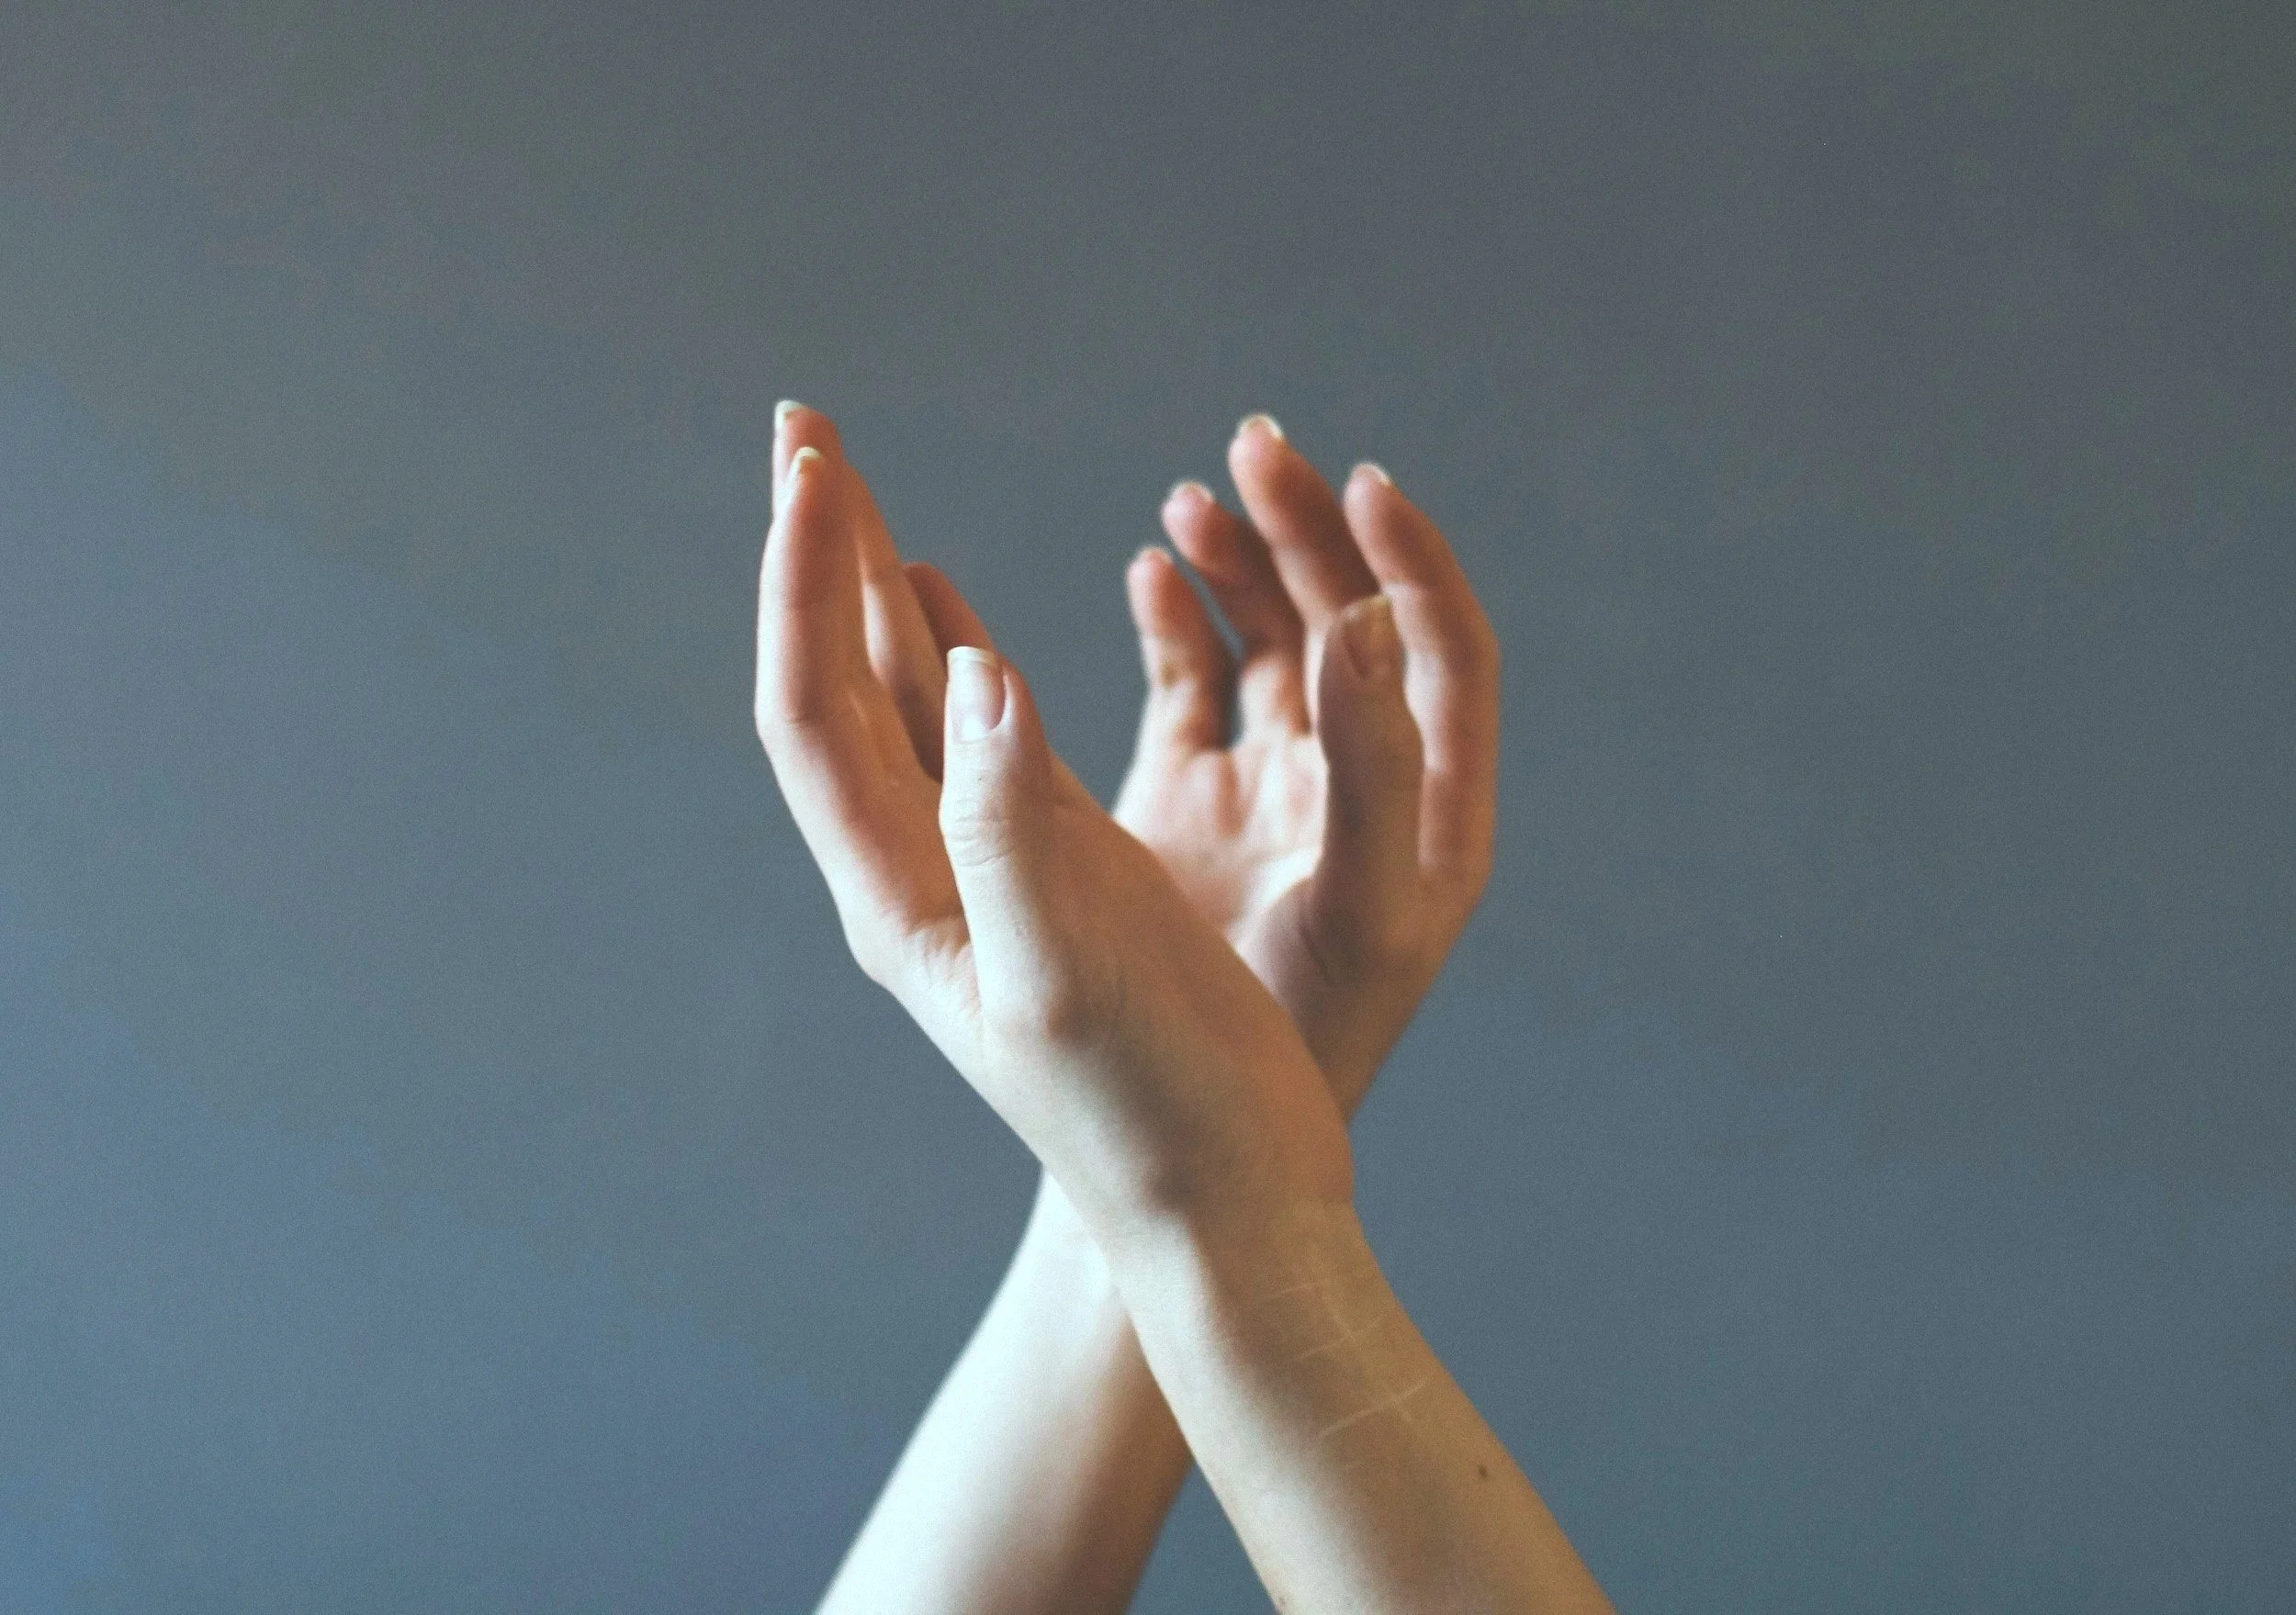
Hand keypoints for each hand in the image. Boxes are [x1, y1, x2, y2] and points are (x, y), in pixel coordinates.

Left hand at [753, 413, 1350, 1231]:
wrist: (1226, 1202)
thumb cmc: (1151, 1111)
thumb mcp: (1071, 974)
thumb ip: (1011, 824)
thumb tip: (971, 666)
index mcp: (902, 896)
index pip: (817, 709)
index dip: (811, 583)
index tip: (821, 466)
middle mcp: (921, 870)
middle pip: (836, 683)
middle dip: (819, 551)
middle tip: (803, 427)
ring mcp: (983, 863)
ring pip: (901, 698)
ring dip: (874, 583)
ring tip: (846, 481)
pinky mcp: (1052, 863)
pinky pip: (976, 731)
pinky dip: (950, 647)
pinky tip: (945, 597)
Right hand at [1113, 415, 1500, 1112]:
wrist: (1194, 1145)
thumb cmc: (1297, 1049)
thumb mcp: (1360, 906)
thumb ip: (1376, 764)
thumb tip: (1374, 613)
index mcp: (1429, 812)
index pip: (1445, 650)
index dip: (1411, 560)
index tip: (1361, 481)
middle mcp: (1358, 789)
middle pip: (1352, 623)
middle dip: (1308, 533)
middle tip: (1256, 449)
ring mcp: (1273, 793)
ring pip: (1269, 644)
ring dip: (1238, 565)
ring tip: (1189, 505)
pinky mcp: (1193, 806)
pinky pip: (1195, 688)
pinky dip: (1174, 624)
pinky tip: (1149, 572)